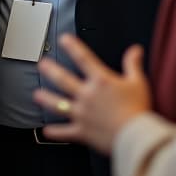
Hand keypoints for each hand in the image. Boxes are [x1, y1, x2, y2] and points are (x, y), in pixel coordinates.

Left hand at [33, 34, 151, 153]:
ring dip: (46, 99)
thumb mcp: (138, 83)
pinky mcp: (82, 131)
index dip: (73, 46)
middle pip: (64, 79)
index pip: (84, 59)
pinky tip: (46, 130)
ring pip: (58, 104)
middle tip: (42, 64)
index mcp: (101, 81)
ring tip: (37, 94)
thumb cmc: (138, 110)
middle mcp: (87, 95)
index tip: (63, 39)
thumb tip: (135, 50)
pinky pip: (65, 131)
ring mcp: (82, 113)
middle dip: (51, 70)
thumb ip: (133, 64)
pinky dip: (55, 132)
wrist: (135, 136)